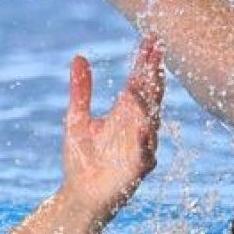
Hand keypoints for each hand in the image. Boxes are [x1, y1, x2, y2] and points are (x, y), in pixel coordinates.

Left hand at [61, 37, 164, 215]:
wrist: (79, 194)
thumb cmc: (81, 157)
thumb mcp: (77, 117)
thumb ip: (81, 89)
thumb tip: (79, 57)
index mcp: (125, 112)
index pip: (139, 81)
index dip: (145, 61)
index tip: (150, 39)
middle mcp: (137, 125)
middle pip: (150, 94)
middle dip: (153, 72)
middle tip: (157, 50)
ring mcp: (140, 146)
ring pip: (151, 119)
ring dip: (149, 100)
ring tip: (145, 79)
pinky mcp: (137, 168)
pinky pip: (145, 152)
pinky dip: (144, 139)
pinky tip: (140, 125)